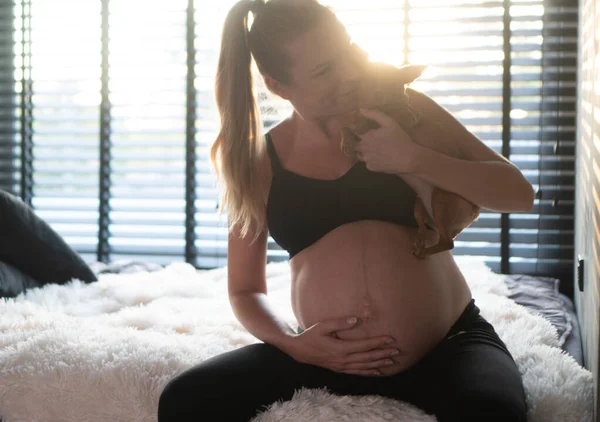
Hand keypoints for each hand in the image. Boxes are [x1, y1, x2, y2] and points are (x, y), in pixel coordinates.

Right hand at [283, 316, 400, 375]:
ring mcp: (342, 366)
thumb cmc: (311, 335)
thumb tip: (356, 320)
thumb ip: (339, 323)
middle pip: (367, 357)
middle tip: (397, 351)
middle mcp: (343, 360)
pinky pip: (357, 372)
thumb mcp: (322, 325)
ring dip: (379, 364)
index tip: (390, 339)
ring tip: (392, 361)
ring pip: (364, 366)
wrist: (299, 351)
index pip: (364, 345)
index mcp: (341, 348)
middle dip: (383, 354)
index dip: (378, 342)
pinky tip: (377, 372)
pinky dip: (368, 372)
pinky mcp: (339, 369)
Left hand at [354, 108, 421, 173]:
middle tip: (374, 143)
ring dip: (366, 152)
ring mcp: (367, 159)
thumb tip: (361, 110)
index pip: (355, 133)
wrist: (408, 159)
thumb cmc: (400, 139)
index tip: (365, 133)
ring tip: (378, 151)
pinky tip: (381, 158)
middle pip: (357, 145)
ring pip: (361, 155)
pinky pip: (368, 163)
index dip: (358, 132)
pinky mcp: (371, 168)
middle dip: (362, 143)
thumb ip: (374, 115)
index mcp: (366, 136)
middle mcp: (363, 148)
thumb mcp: (390, 123)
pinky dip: (372, 161)